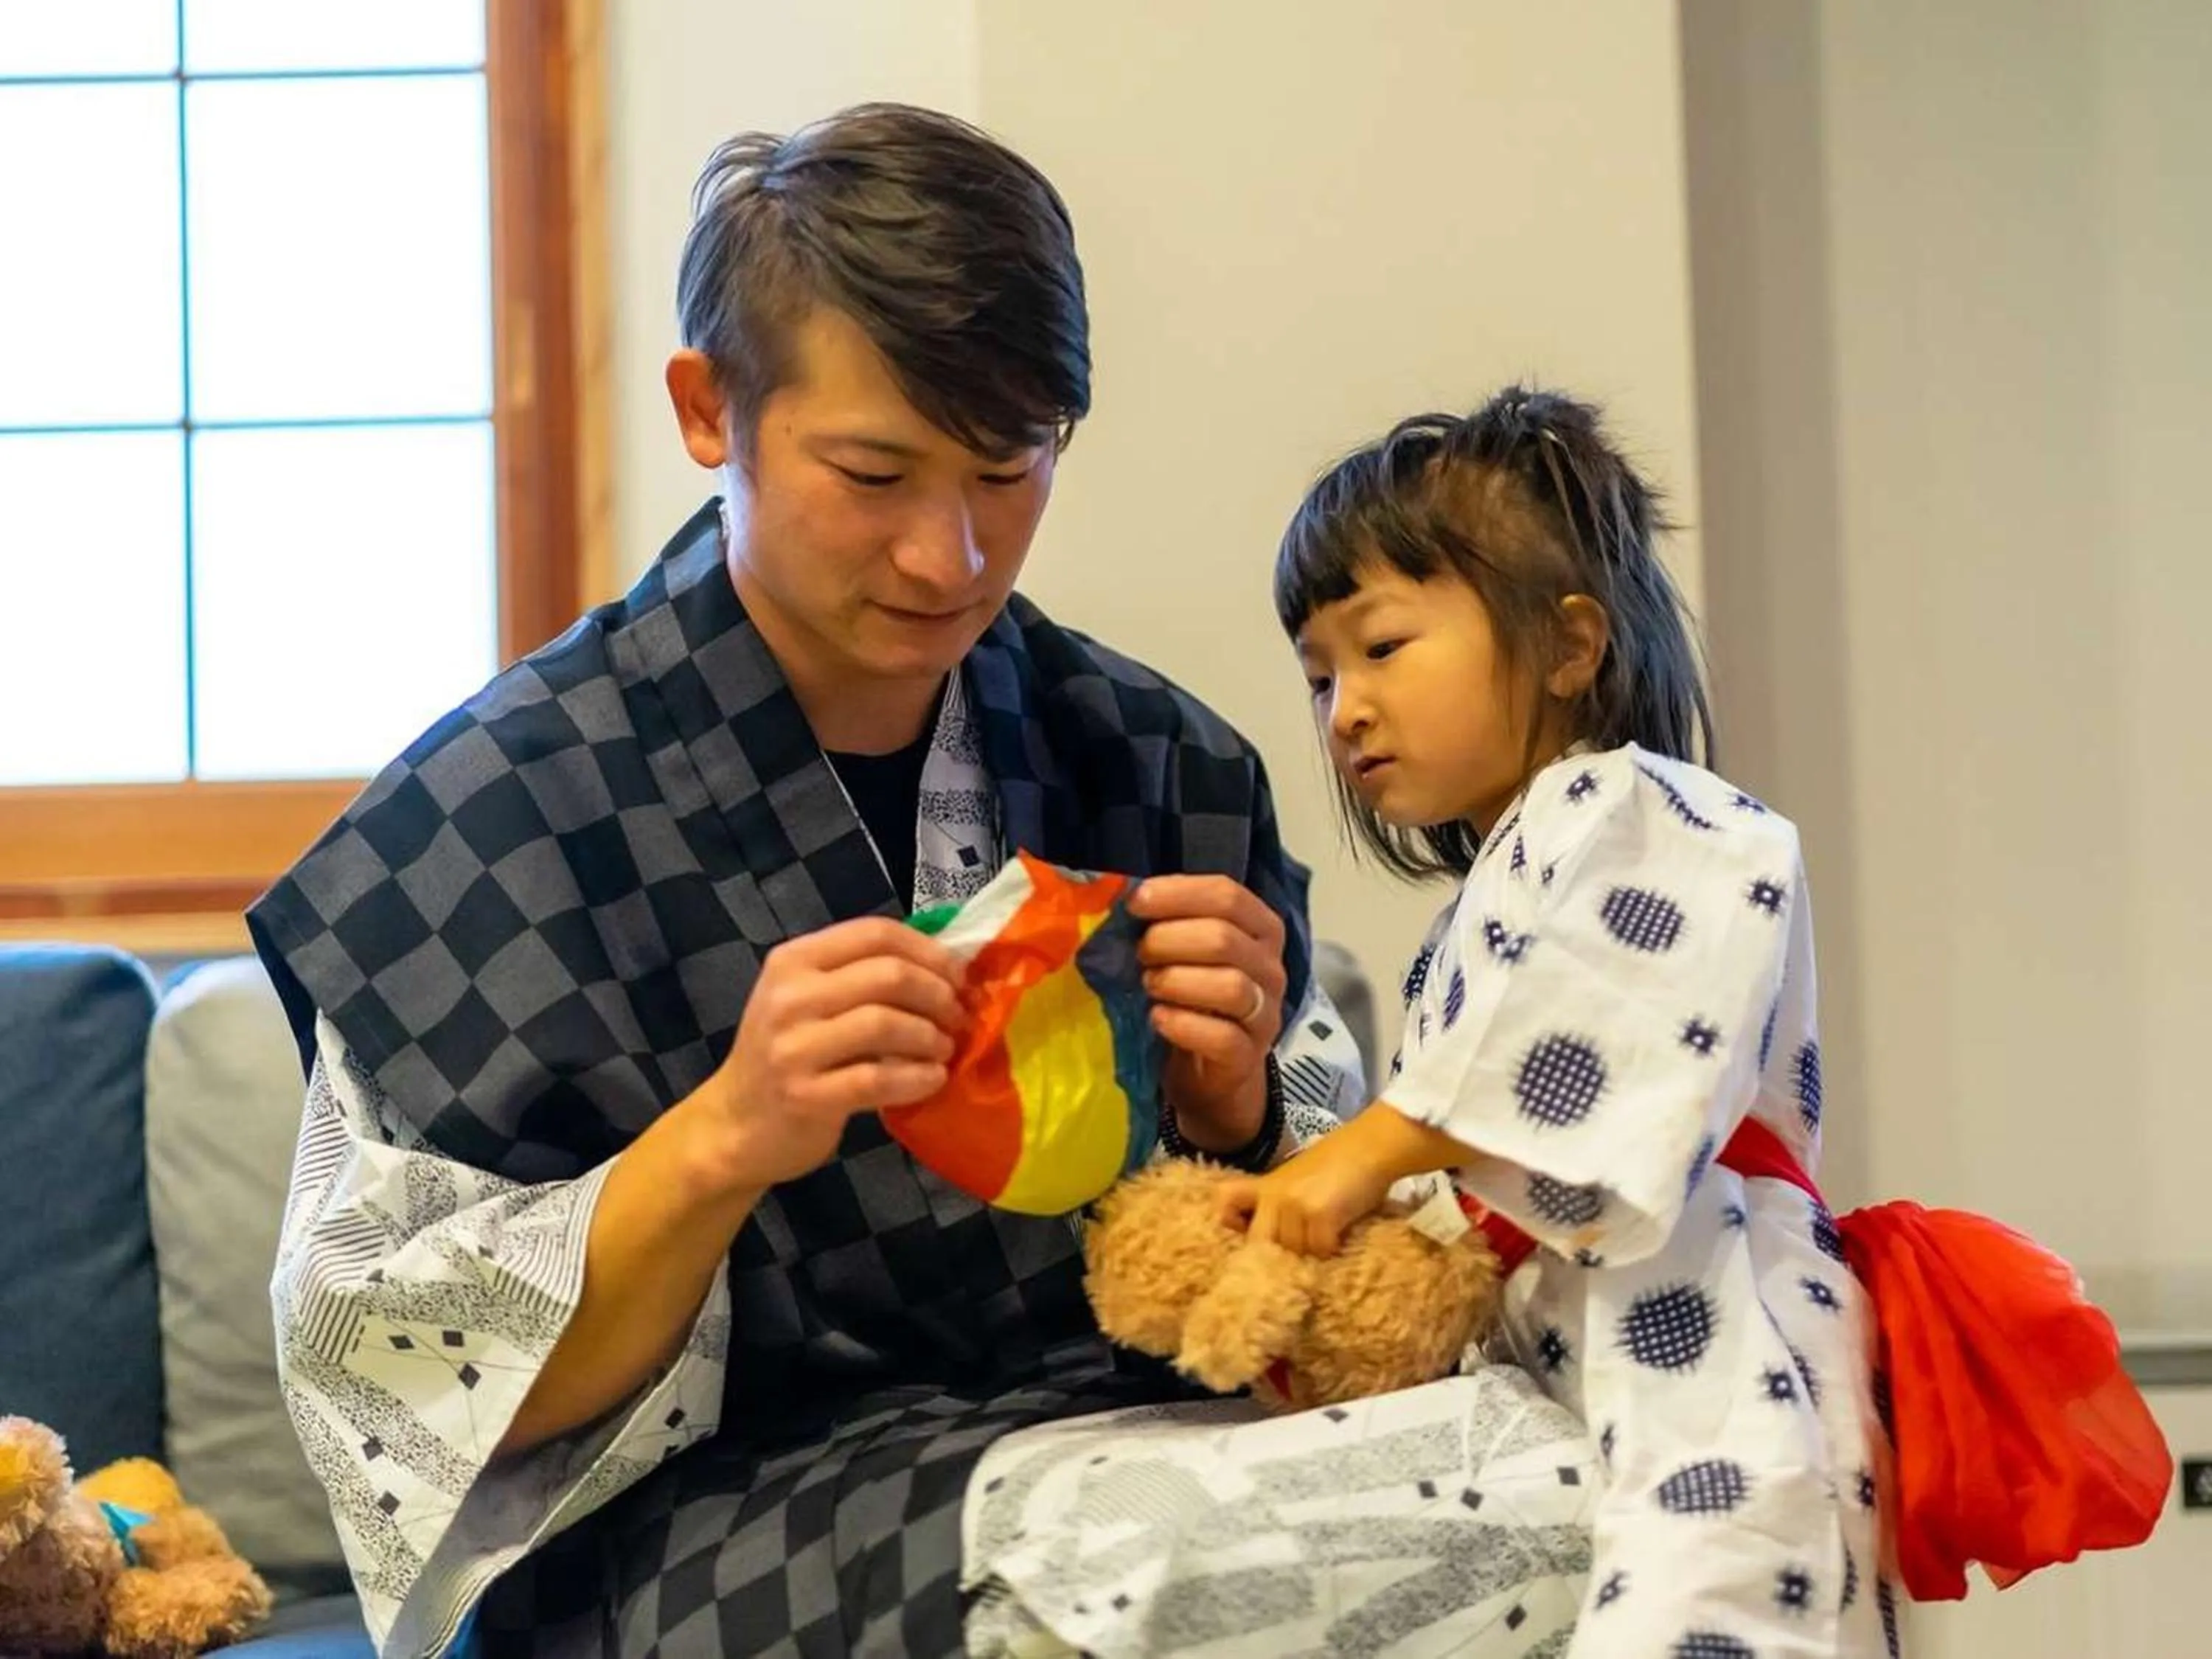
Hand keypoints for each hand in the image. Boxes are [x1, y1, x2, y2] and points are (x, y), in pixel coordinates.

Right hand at [687, 918, 965, 1190]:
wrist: (735, 1125)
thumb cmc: (787, 1055)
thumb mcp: (808, 1001)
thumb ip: (860, 977)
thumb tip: (944, 969)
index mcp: (793, 961)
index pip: (874, 933)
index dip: (928, 951)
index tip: (957, 976)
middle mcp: (789, 996)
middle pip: (888, 974)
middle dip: (937, 994)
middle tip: (957, 1016)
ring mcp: (793, 1047)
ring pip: (886, 1023)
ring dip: (931, 1036)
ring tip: (944, 1049)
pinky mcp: (805, 1096)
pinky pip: (878, 1079)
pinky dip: (917, 1078)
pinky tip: (933, 1079)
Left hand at [1129, 875, 1287, 1149]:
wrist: (1208, 1072)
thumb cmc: (1194, 999)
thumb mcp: (1187, 953)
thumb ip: (1169, 922)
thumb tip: (1122, 895)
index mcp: (1260, 929)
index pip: (1228, 895)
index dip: (1179, 893)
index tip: (1135, 903)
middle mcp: (1270, 968)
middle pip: (1224, 938)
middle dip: (1169, 940)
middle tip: (1139, 953)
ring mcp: (1264, 1014)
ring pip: (1230, 986)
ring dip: (1177, 980)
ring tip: (1148, 985)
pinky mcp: (1248, 1056)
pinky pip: (1222, 1036)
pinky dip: (1183, 1025)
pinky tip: (1157, 1019)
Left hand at [1219, 1105, 1472, 1254]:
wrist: (1371, 1147)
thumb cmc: (1341, 1164)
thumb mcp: (1300, 1181)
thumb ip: (1284, 1205)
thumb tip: (1281, 1247)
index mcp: (1266, 1185)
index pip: (1224, 1204)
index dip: (1231, 1224)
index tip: (1249, 1236)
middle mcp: (1274, 1195)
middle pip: (1260, 1243)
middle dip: (1280, 1255)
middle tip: (1301, 1255)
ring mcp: (1294, 1204)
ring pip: (1293, 1252)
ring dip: (1311, 1255)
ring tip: (1326, 1244)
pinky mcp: (1319, 1214)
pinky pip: (1319, 1250)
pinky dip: (1333, 1250)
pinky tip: (1342, 1238)